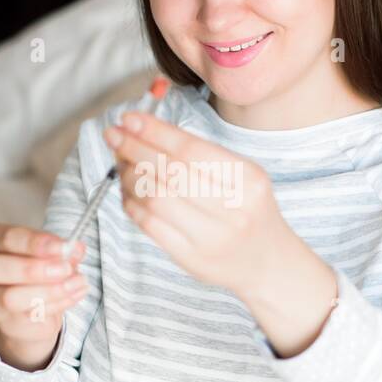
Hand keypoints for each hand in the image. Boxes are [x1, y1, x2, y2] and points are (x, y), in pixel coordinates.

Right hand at [0, 224, 87, 368]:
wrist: (29, 305)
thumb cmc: (33, 267)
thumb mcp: (47, 251)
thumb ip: (60, 249)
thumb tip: (75, 249)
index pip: (5, 238)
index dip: (35, 242)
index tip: (63, 246)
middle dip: (36, 268)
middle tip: (66, 268)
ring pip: (9, 297)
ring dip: (49, 290)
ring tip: (76, 282)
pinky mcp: (3, 321)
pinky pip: (28, 315)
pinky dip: (57, 304)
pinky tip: (74, 294)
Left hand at [102, 110, 292, 298]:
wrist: (267, 262)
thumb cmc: (248, 211)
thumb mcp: (242, 176)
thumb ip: (201, 155)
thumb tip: (144, 130)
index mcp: (248, 180)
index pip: (191, 149)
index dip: (154, 131)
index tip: (129, 119)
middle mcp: (233, 209)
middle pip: (171, 172)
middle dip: (135, 149)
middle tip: (114, 135)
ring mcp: (212, 237)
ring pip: (156, 198)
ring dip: (130, 176)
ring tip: (121, 163)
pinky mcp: (192, 259)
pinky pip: (151, 226)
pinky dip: (132, 204)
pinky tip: (128, 192)